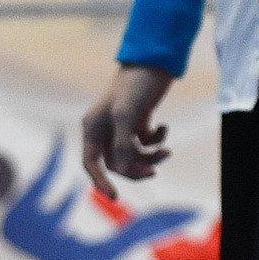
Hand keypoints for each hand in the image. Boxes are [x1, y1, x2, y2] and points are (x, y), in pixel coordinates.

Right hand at [80, 65, 176, 197]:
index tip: (115, 197)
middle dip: (135, 168)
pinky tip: (163, 127)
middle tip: (153, 173)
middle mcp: (104, 129)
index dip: (100, 181)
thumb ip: (122, 144)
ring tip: (167, 151)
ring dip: (150, 157)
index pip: (91, 163)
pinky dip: (156, 140)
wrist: (153, 62)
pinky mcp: (138, 122)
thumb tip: (122, 169)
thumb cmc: (134, 86)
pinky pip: (145, 143)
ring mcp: (121, 126)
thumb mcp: (126, 115)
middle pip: (116, 163)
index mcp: (93, 128)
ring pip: (133, 155)